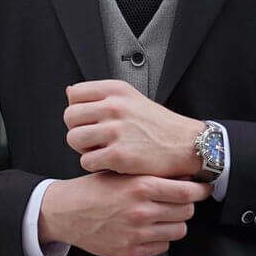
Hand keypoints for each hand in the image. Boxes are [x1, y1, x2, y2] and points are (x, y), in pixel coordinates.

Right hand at [38, 172, 214, 255]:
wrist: (66, 212)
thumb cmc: (93, 190)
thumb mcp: (122, 173)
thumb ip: (152, 175)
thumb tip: (184, 178)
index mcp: (140, 187)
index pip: (187, 192)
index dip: (200, 191)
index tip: (203, 189)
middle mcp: (141, 211)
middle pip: (186, 211)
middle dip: (186, 205)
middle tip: (179, 201)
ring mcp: (137, 233)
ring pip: (178, 231)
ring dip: (175, 223)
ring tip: (163, 216)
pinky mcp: (130, 250)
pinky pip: (162, 246)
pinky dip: (161, 238)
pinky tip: (150, 229)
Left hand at [65, 81, 202, 177]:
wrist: (185, 145)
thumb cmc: (158, 125)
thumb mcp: (131, 98)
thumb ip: (102, 96)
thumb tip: (69, 92)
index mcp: (115, 90)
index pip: (74, 94)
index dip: (78, 110)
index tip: (90, 119)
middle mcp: (114, 107)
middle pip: (70, 117)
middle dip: (78, 130)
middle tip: (95, 138)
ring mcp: (115, 131)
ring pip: (74, 139)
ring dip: (84, 148)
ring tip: (102, 150)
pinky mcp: (117, 155)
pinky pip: (86, 161)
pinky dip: (95, 164)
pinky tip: (110, 161)